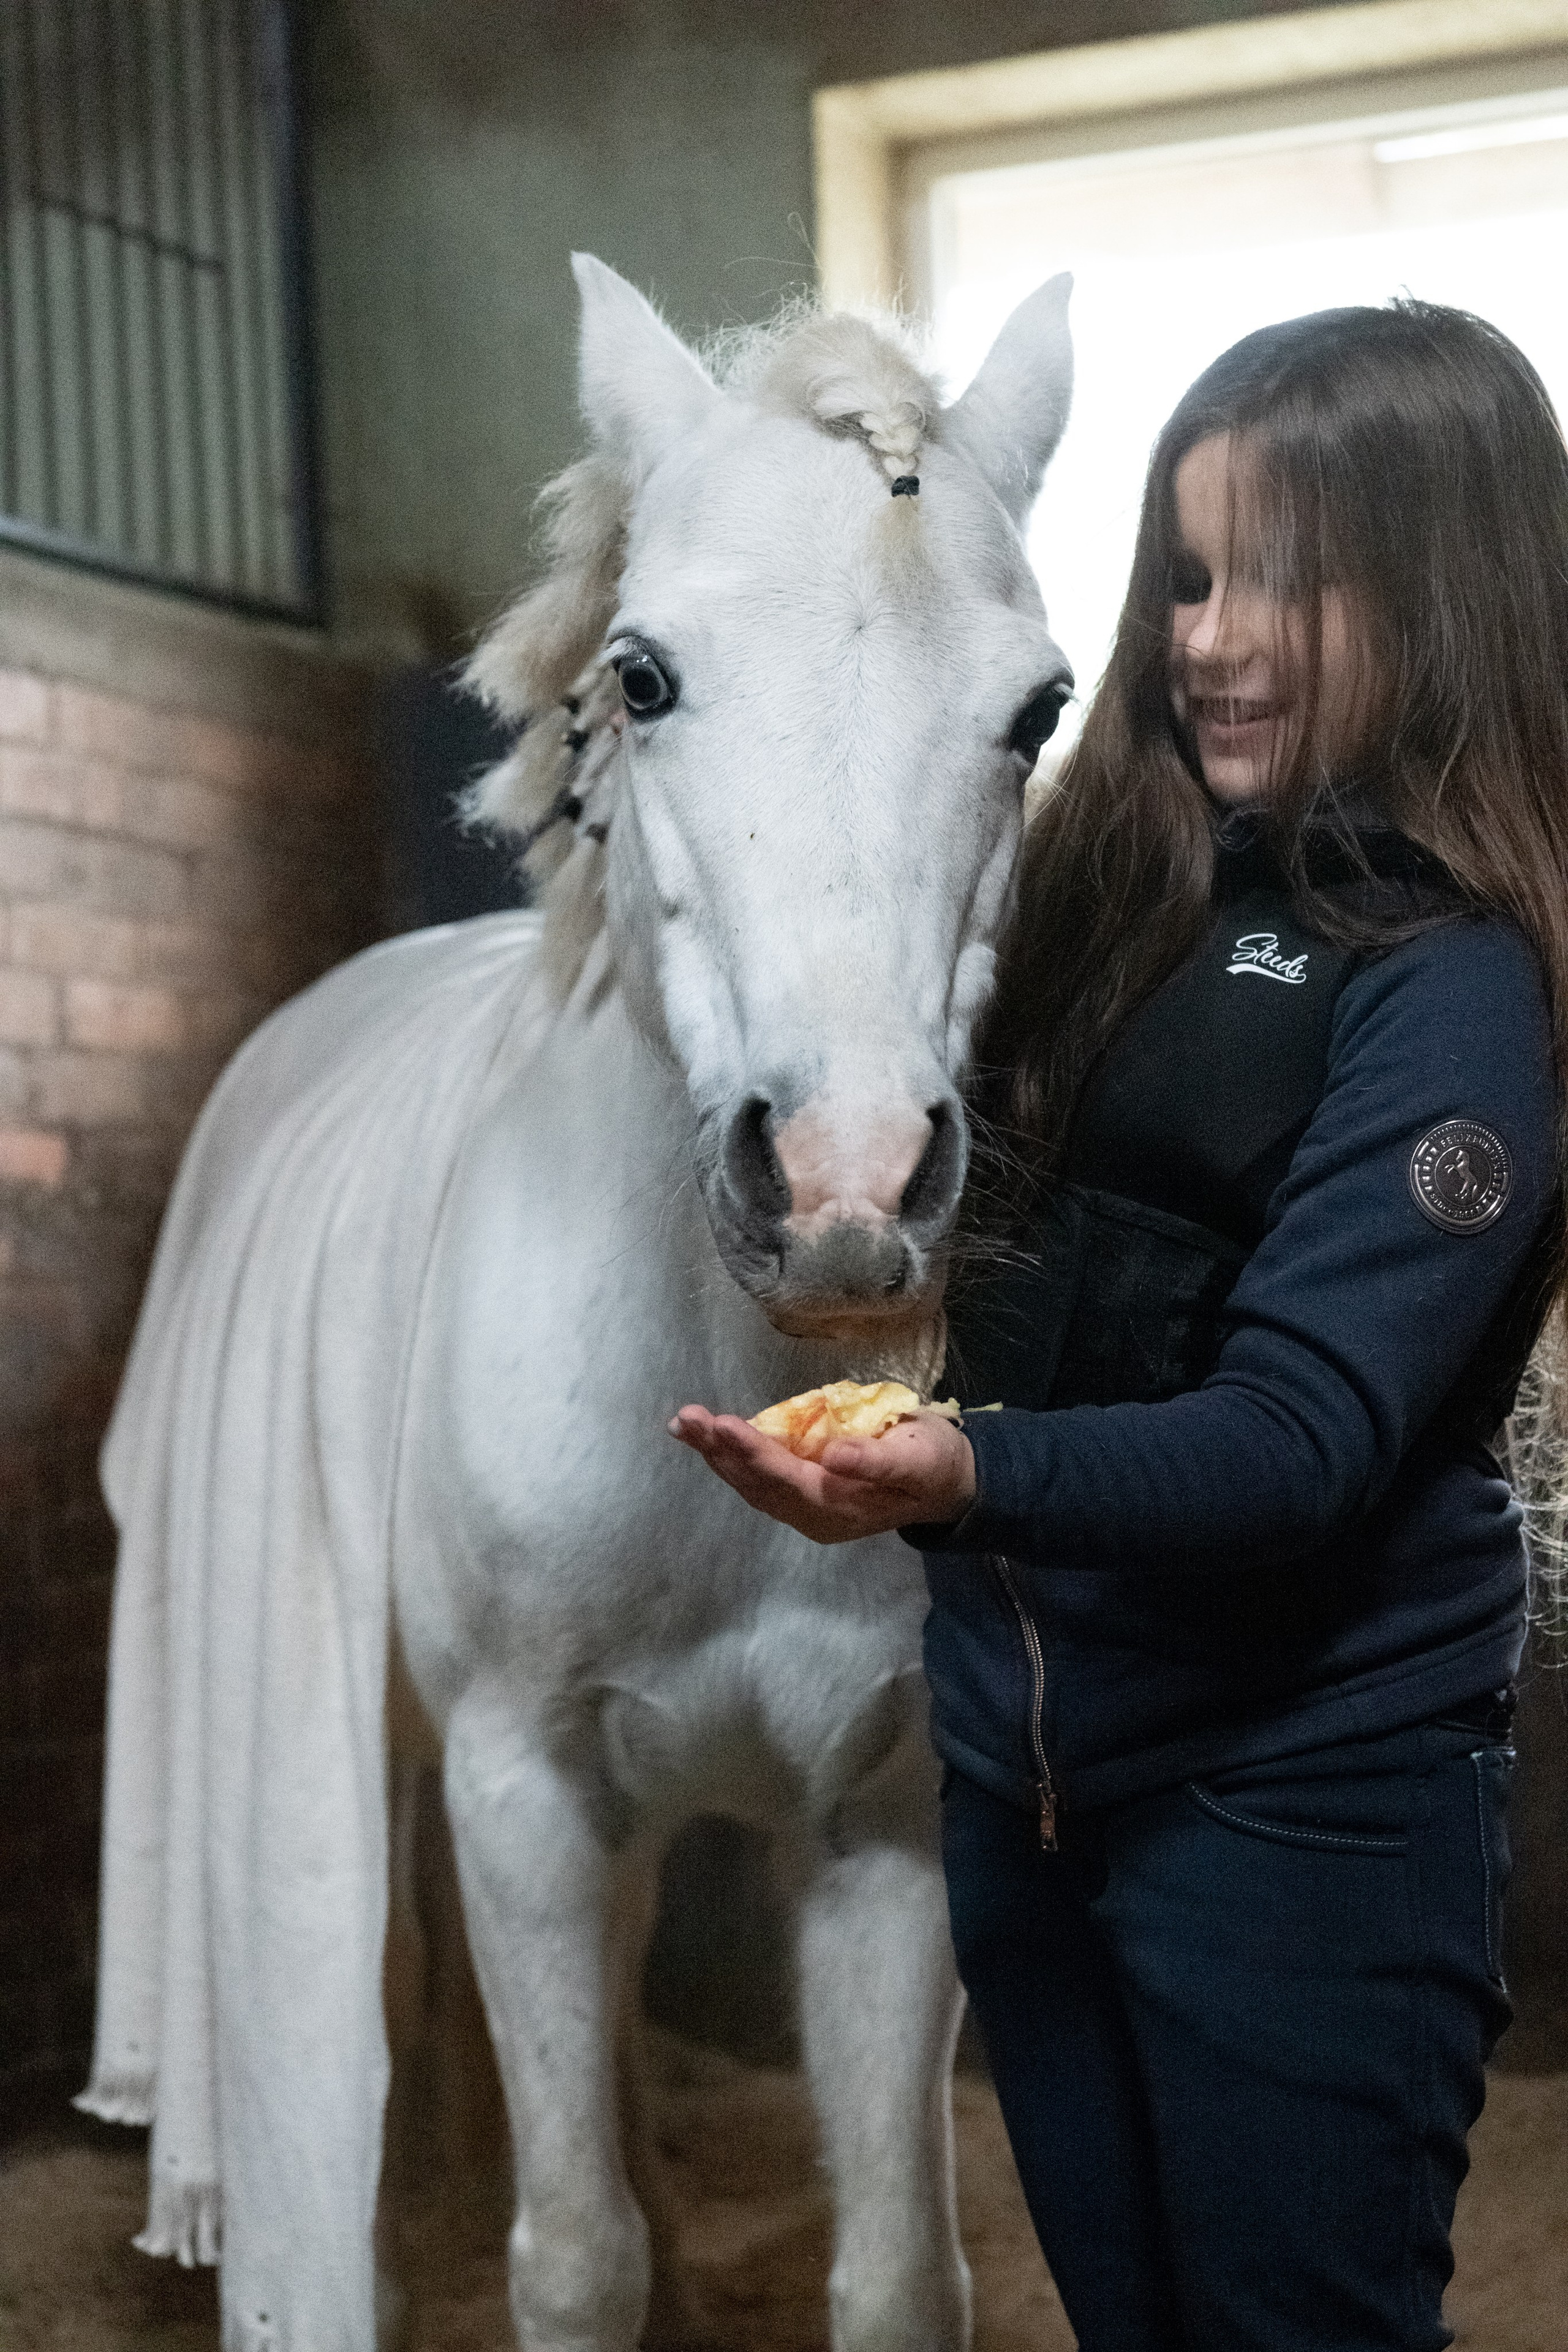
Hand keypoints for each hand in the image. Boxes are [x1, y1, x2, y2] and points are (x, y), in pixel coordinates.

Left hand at [668, 1405, 975, 1544]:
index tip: (723, 1425)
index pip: (786, 1479)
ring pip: (751, 1484)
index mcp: (840, 1506)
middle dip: (720, 1451)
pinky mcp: (802, 1492)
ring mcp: (805, 1508)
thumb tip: (834, 1456)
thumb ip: (876, 1461)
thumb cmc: (932, 1465)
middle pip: (757, 1485)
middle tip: (686, 1420)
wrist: (945, 1485)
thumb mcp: (918, 1459)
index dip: (753, 1453)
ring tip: (685, 1424)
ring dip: (717, 1454)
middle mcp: (813, 1514)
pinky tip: (710, 1436)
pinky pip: (759, 1478)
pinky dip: (732, 1457)